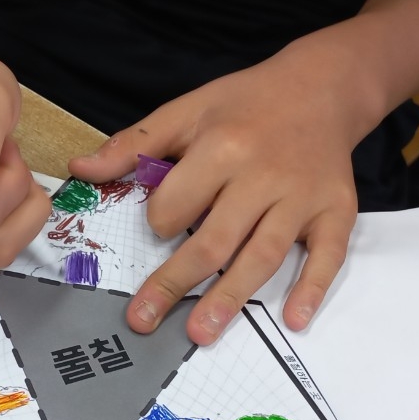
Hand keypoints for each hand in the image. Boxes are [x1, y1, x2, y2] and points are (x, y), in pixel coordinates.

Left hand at [69, 39, 368, 344]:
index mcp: (223, 147)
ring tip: (202, 333)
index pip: (176, 205)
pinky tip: (294, 319)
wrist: (322, 86)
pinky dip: (313, 287)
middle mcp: (263, 175)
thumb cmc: (246, 103)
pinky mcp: (337, 209)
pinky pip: (328, 254)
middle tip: (144, 321)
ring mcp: (302, 196)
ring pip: (263, 255)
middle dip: (174, 284)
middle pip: (214, 240)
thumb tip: (80, 169)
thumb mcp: (188, 109)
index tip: (163, 224)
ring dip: (231, 298)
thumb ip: (134, 144)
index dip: (161, 221)